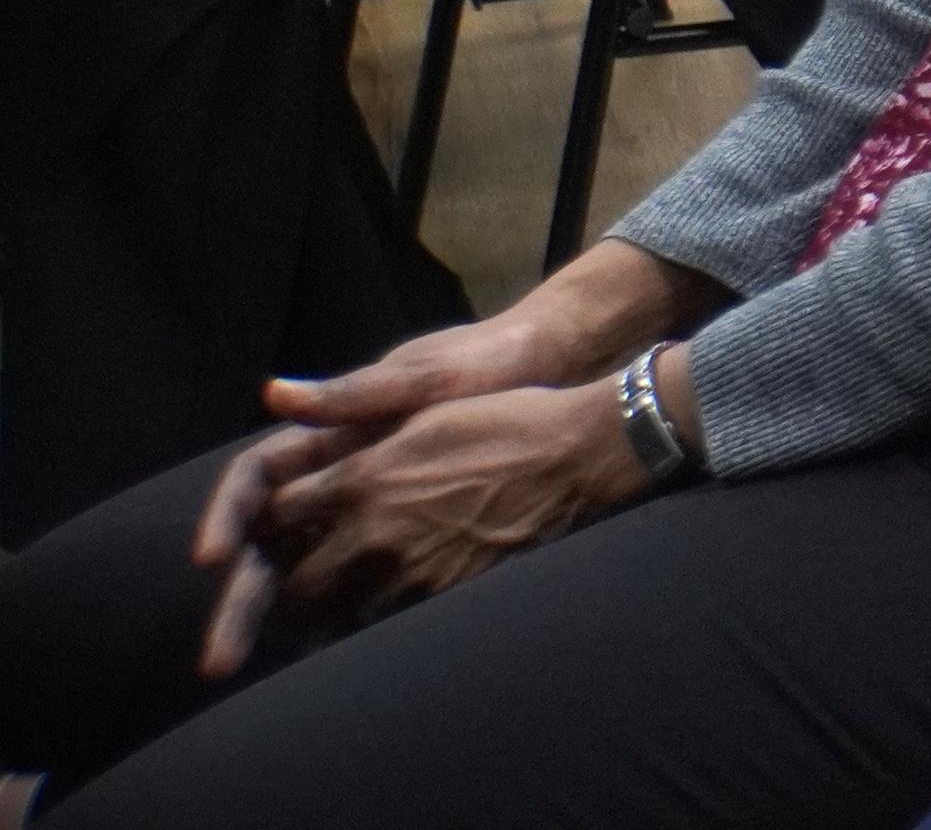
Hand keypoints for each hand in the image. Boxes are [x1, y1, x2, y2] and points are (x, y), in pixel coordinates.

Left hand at [205, 379, 652, 666]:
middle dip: (281, 587)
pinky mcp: (442, 598)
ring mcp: (408, 573)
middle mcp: (372, 533)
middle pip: (293, 584)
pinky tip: (377, 608)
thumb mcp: (421, 406)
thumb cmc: (502, 418)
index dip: (261, 527)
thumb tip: (277, 399)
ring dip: (322, 610)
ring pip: (333, 615)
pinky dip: (368, 620)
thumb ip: (348, 420)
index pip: (276, 516)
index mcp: (361, 479)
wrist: (577, 455)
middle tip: (284, 585)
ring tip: (325, 605)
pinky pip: (382, 624)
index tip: (265, 531)